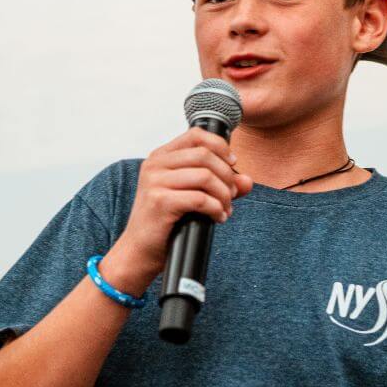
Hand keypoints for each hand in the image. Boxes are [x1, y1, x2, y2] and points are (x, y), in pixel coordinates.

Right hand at [116, 126, 253, 276]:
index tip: (233, 163)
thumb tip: (248, 181)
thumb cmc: (165, 222)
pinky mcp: (160, 201)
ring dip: (223, 194)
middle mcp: (155, 165)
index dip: (220, 146)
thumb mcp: (192, 196)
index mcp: (160, 157)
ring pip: (205, 176)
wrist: (139, 250)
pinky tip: (218, 217)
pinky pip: (200, 199)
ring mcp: (155, 182)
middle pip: (204, 155)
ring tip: (225, 208)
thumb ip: (219, 184)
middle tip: (231, 194)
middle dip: (226, 175)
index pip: (196, 135)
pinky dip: (216, 209)